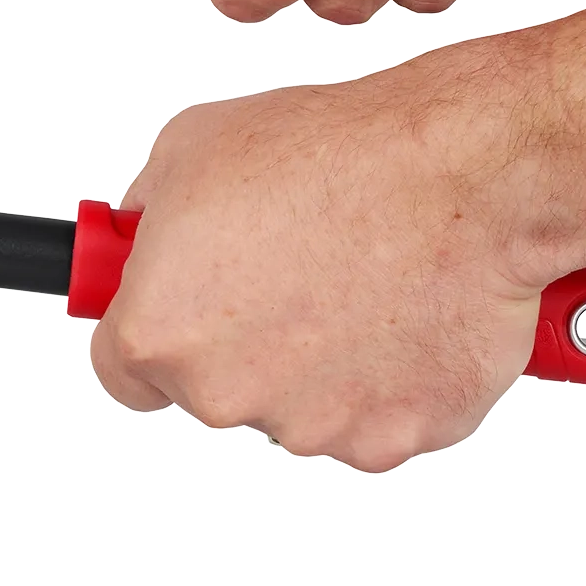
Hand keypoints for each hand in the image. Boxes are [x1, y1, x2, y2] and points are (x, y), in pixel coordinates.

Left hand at [87, 70, 544, 471]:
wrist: (463, 174)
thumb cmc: (336, 153)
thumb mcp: (191, 146)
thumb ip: (148, 217)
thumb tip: (139, 238)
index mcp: (159, 331)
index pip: (123, 374)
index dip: (155, 335)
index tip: (179, 314)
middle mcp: (224, 393)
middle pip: (213, 390)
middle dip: (242, 341)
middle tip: (288, 272)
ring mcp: (312, 426)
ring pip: (296, 407)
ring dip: (316, 362)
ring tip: (353, 279)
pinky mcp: (393, 439)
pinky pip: (374, 417)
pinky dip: (386, 378)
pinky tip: (399, 312)